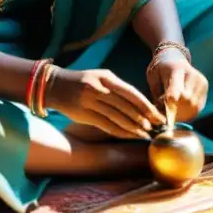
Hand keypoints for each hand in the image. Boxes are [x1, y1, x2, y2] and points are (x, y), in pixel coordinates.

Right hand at [44, 68, 165, 139]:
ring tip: (146, 134)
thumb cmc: (82, 81)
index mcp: (105, 78)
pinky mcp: (84, 115)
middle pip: (126, 106)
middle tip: (156, 126)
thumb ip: (117, 88)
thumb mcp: (100, 77)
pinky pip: (106, 126)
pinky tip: (130, 136)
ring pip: (117, 117)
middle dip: (143, 117)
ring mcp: (90, 102)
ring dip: (133, 127)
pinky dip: (120, 132)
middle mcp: (98, 89)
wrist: (55, 86)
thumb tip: (139, 103)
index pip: (130, 92)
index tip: (157, 114)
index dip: (145, 105)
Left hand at [146, 49, 207, 123]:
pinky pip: (198, 108)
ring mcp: (201, 82)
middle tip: (164, 110)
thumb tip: (161, 112)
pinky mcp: (205, 89)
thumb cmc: (160, 68)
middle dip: (175, 110)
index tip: (163, 111)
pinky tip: (180, 111)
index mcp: (177, 70)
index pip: (177, 89)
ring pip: (194, 107)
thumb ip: (157, 94)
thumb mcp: (153, 77)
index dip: (170, 103)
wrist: (174, 58)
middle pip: (187, 101)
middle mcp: (193, 75)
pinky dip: (188, 113)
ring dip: (182, 114)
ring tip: (171, 111)